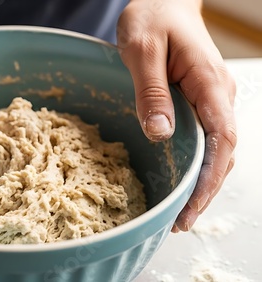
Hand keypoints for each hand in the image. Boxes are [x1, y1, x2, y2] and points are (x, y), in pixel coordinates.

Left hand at [117, 0, 236, 230]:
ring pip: (216, 149)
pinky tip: (181, 180)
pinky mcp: (199, 100)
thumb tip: (161, 134)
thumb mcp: (142, 50)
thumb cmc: (152, 17)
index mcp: (209, 82)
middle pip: (223, 152)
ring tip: (179, 212)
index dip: (210, 178)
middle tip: (180, 222)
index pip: (222, 140)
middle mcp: (219, 94)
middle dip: (205, 190)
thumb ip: (151, 91)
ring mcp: (211, 98)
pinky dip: (197, 164)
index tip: (191, 207)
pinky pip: (205, 138)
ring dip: (202, 182)